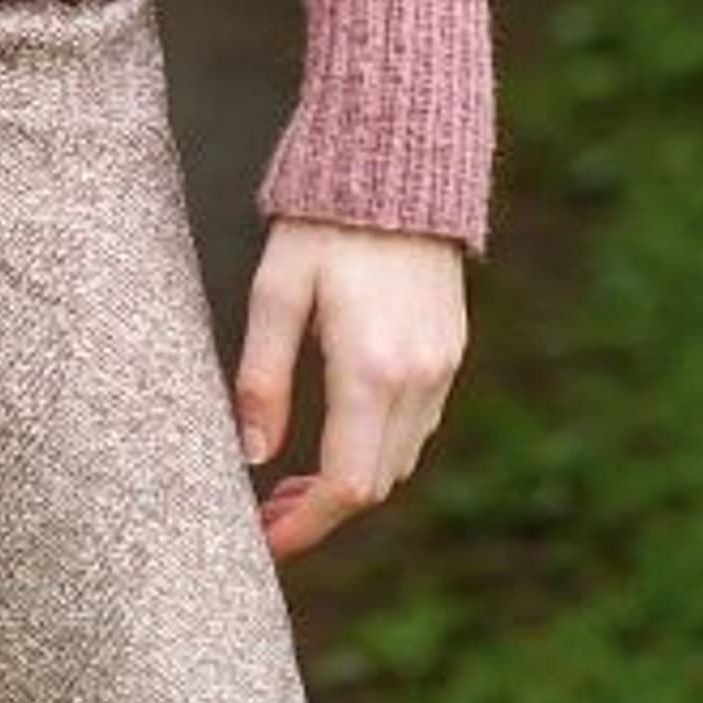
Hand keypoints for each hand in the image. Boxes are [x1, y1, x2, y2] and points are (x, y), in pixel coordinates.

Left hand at [231, 215, 467, 558]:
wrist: (399, 161)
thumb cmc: (324, 220)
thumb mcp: (277, 289)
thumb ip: (262, 373)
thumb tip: (251, 454)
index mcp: (370, 368)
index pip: (345, 485)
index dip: (305, 526)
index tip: (263, 541)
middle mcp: (417, 378)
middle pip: (375, 485)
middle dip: (321, 511)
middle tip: (266, 513)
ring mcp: (442, 366)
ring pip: (399, 460)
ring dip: (351, 482)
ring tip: (292, 481)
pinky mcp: (451, 349)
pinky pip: (417, 424)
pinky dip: (378, 447)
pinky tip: (338, 432)